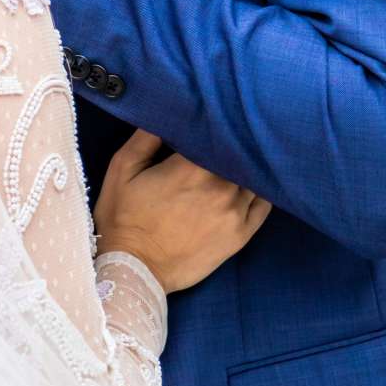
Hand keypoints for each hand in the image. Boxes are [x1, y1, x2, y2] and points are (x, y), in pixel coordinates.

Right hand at [92, 128, 270, 294]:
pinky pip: (263, 205)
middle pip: (239, 154)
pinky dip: (261, 190)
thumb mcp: (122, 171)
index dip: (213, 127)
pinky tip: (254, 184)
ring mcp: (234, 211)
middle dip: (232, 146)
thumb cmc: (123, 219)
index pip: (216, 134)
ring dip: (247, 167)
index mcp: (192, 167)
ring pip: (253, 177)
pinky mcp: (241, 234)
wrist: (134, 270)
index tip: (209, 122)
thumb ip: (145, 138)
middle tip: (226, 138)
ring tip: (239, 160)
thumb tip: (166, 114)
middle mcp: (220, 186)